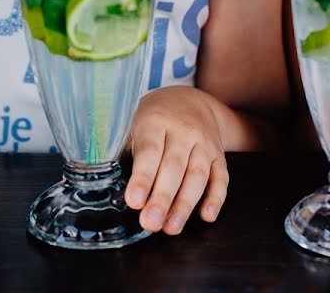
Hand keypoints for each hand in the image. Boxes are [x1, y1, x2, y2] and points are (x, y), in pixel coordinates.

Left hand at [124, 86, 228, 234]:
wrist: (190, 101)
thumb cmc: (154, 119)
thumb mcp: (134, 124)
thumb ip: (126, 151)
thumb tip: (109, 185)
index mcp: (156, 121)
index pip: (149, 152)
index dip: (142, 178)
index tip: (134, 201)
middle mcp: (183, 131)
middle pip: (174, 168)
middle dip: (162, 198)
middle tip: (150, 223)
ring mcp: (204, 143)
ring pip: (198, 176)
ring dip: (184, 205)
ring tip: (171, 227)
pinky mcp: (219, 155)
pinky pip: (221, 178)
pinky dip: (216, 198)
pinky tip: (207, 215)